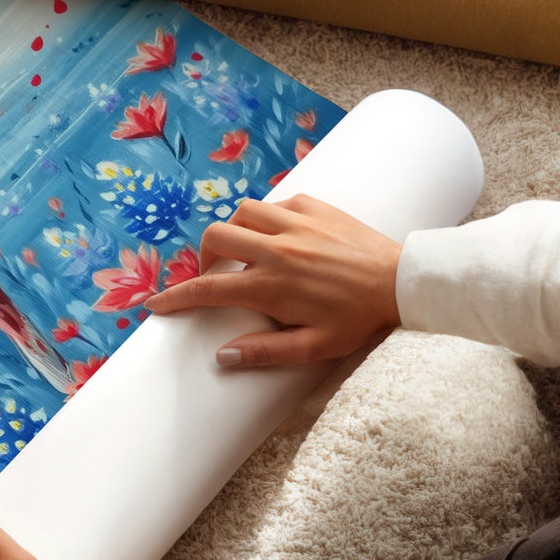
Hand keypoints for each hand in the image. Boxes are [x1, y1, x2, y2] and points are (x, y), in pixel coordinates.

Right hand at [144, 195, 401, 367]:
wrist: (402, 282)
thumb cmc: (359, 320)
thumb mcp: (314, 347)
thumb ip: (266, 352)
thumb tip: (223, 356)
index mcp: (271, 286)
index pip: (207, 289)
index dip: (175, 297)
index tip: (156, 305)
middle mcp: (276, 249)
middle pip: (215, 238)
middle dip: (203, 256)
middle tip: (214, 275)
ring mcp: (295, 223)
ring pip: (241, 213)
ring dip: (235, 231)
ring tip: (245, 251)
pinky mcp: (314, 206)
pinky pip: (276, 203)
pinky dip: (267, 217)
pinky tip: (279, 235)